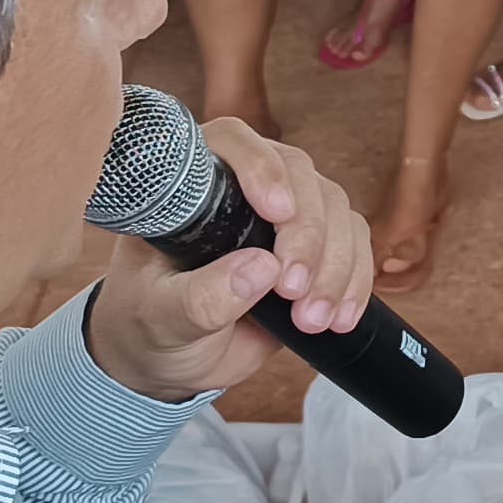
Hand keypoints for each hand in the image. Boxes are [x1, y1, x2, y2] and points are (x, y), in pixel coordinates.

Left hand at [84, 115, 376, 402]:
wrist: (170, 360)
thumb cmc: (148, 324)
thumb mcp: (162, 317)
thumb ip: (202, 298)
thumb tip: (261, 269)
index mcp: (191, 186)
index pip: (232, 142)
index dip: (261, 167)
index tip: (277, 212)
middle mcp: (242, 187)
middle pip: (299, 175)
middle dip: (308, 234)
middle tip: (292, 290)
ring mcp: (283, 213)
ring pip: (334, 208)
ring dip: (335, 264)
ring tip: (312, 319)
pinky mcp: (314, 245)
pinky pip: (354, 242)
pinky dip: (354, 279)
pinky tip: (339, 317)